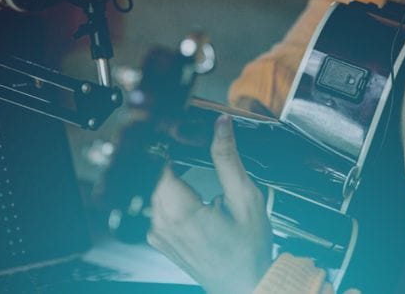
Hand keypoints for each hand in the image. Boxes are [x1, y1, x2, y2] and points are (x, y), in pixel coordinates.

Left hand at [147, 115, 273, 293]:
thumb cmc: (249, 250)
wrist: (245, 285)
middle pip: (155, 177)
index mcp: (182, 212)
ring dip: (172, 181)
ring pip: (155, 192)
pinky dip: (171, 198)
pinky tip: (194, 199)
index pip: (159, 165)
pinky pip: (157, 209)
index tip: (184, 138)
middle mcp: (163, 225)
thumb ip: (228, 160)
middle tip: (193, 155)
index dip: (170, 147)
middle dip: (172, 163)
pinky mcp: (161, 241)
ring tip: (198, 182)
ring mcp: (159, 235)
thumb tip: (221, 127)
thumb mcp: (246, 199)